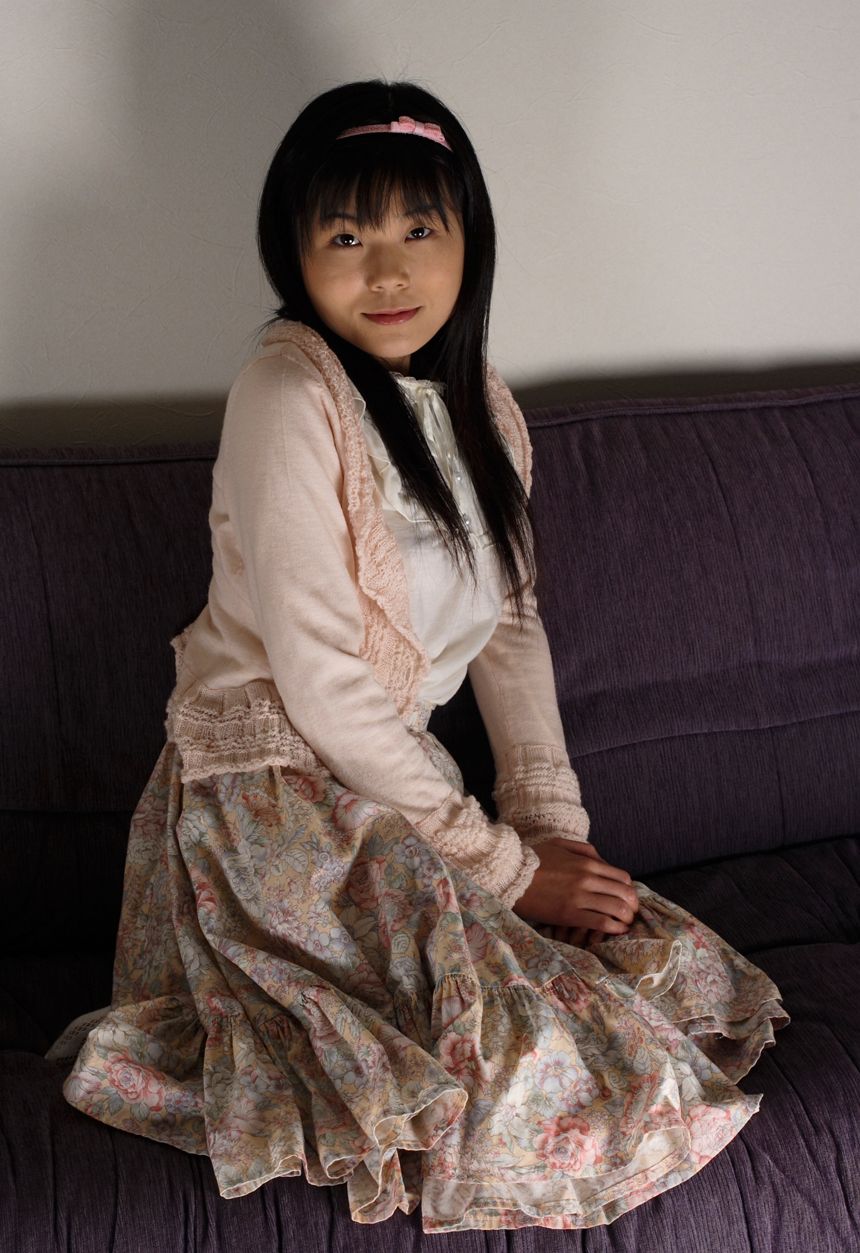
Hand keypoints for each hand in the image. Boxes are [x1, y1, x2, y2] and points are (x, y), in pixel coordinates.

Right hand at [512, 836, 638, 939]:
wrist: (511, 875)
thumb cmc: (533, 859)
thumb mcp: (560, 844)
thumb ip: (584, 850)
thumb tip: (603, 862)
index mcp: (587, 862)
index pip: (622, 877)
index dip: (629, 890)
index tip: (627, 898)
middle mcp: (587, 879)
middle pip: (624, 894)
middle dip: (632, 906)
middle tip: (630, 914)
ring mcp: (579, 897)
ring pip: (616, 909)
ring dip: (626, 918)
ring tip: (624, 924)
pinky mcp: (570, 915)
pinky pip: (600, 923)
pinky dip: (613, 928)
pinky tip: (615, 931)